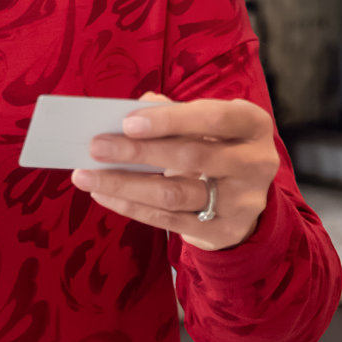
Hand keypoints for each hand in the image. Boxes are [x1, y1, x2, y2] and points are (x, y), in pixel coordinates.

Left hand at [71, 91, 278, 250]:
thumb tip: (133, 109)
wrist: (246, 195)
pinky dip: (131, 206)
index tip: (127, 122)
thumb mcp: (207, 122)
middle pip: (191, 157)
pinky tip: (103, 195)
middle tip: (96, 146)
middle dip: (138, 152)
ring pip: (174, 194)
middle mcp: (255, 164)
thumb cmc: (216, 144)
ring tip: (87, 175)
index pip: (214, 118)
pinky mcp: (223, 232)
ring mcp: (242, 202)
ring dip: (124, 184)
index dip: (171, 120)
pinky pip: (168, 221)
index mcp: (252, 125)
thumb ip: (174, 112)